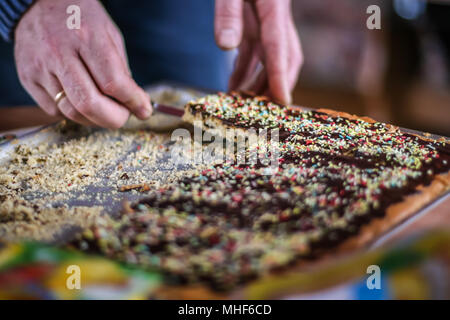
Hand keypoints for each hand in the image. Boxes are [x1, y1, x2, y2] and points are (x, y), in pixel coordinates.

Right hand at [14, 0, 151, 127]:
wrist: (38, 3)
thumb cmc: (81, 19)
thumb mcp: (109, 35)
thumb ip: (121, 70)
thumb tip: (134, 104)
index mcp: (86, 37)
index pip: (113, 82)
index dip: (132, 102)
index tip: (143, 110)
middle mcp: (60, 53)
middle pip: (89, 104)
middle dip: (114, 119)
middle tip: (125, 116)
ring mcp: (40, 67)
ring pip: (71, 112)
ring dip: (95, 119)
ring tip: (106, 110)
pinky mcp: (27, 78)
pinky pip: (55, 110)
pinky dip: (74, 112)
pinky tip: (81, 100)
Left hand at [215, 0, 302, 103]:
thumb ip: (228, 13)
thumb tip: (226, 45)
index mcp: (274, 6)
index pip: (278, 46)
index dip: (280, 76)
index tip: (282, 101)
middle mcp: (276, 15)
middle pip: (285, 56)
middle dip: (277, 85)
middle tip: (266, 110)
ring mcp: (267, 19)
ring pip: (268, 57)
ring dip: (258, 82)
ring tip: (243, 104)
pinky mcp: (255, 19)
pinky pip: (253, 50)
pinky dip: (245, 70)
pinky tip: (234, 86)